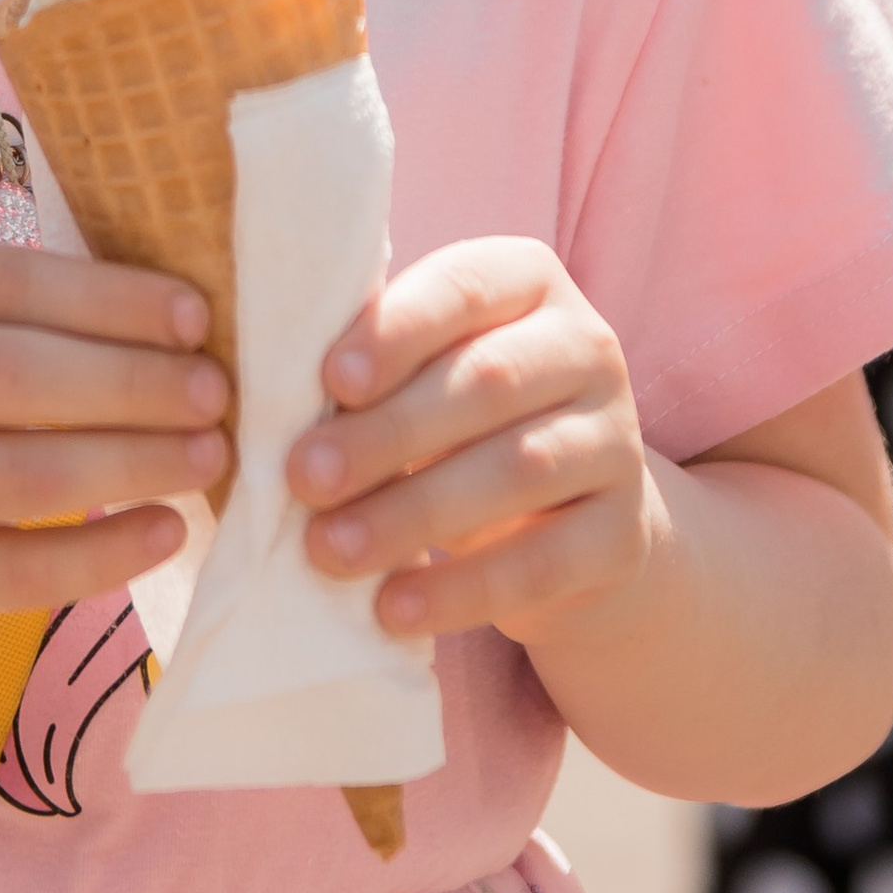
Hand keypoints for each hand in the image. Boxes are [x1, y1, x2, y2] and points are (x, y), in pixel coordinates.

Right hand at [0, 241, 231, 653]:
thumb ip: (8, 312)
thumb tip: (171, 313)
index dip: (104, 298)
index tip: (194, 314)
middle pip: (4, 377)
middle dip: (127, 382)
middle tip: (215, 391)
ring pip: (11, 478)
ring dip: (126, 464)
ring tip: (206, 456)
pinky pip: (9, 573)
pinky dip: (98, 556)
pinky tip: (164, 533)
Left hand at [289, 238, 661, 644]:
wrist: (570, 523)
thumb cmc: (455, 425)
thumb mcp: (418, 377)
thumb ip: (365, 369)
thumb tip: (267, 398)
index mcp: (527, 284)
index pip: (464, 287)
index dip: (398, 331)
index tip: (332, 380)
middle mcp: (587, 348)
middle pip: (488, 383)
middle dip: (387, 433)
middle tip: (304, 477)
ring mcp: (617, 440)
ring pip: (518, 470)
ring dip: (412, 514)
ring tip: (330, 550)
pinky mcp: (625, 532)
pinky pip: (545, 561)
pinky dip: (462, 589)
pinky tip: (395, 608)